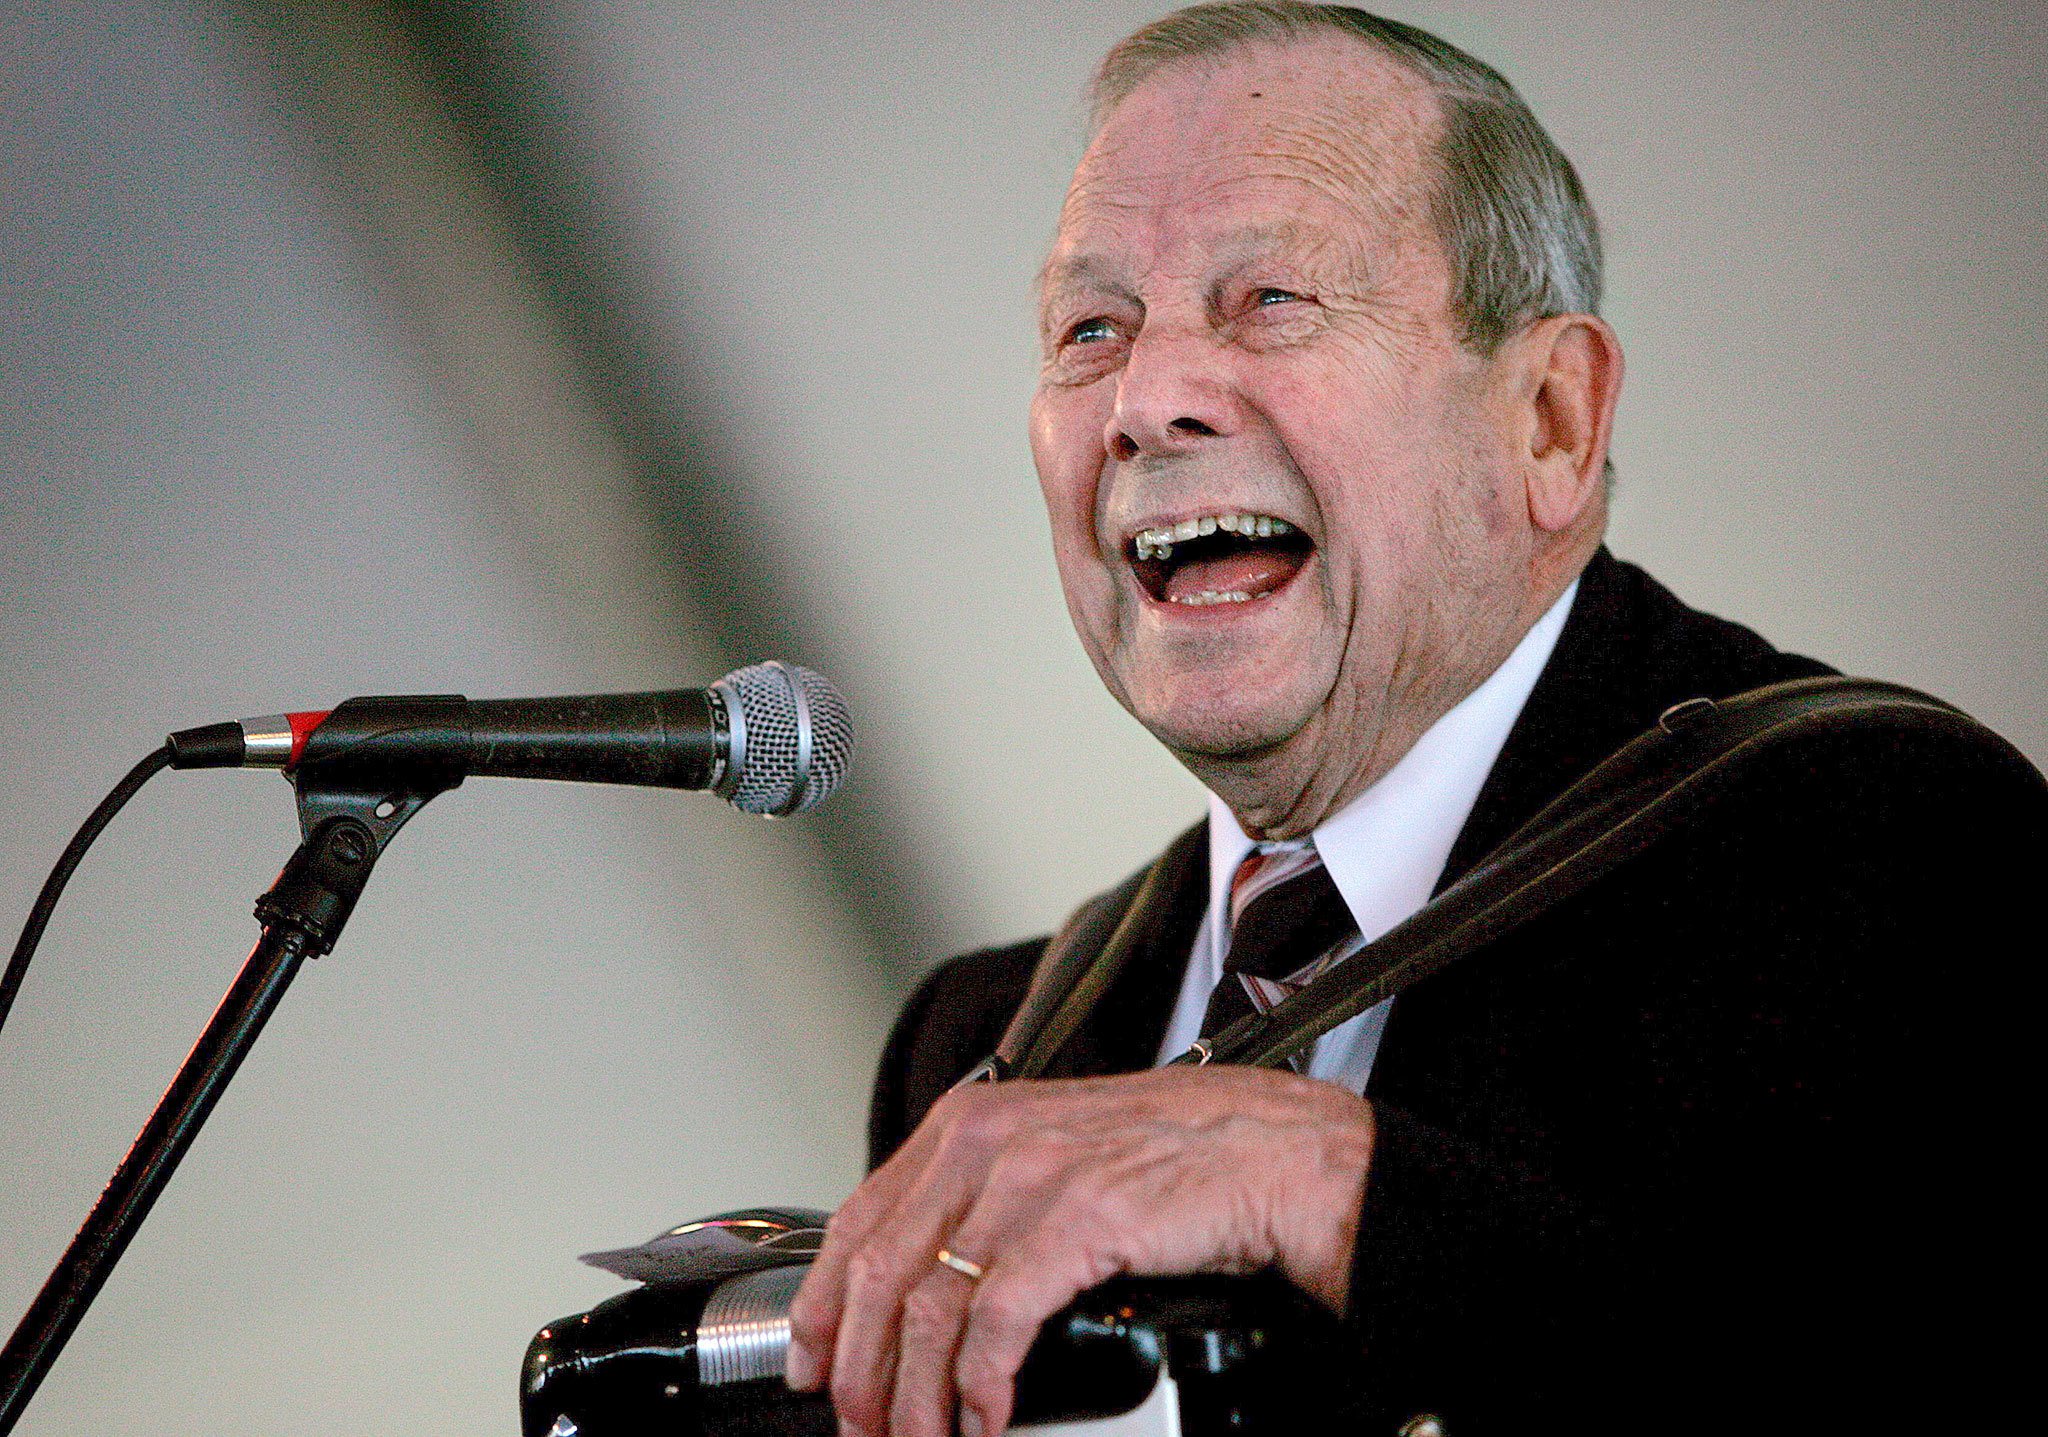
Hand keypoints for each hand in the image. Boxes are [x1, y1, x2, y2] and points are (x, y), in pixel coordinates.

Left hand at [784, 1065, 1373, 1436]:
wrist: (1282, 1152)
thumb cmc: (1183, 1158)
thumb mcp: (1058, 1155)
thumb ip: (986, 1199)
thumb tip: (925, 1282)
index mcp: (971, 1123)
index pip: (859, 1219)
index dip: (823, 1306)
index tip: (812, 1366)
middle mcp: (988, 1140)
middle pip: (881, 1273)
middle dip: (862, 1371)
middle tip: (866, 1430)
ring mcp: (1031, 1177)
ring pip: (928, 1306)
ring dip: (915, 1396)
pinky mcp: (1078, 1219)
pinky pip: (996, 1322)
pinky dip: (979, 1387)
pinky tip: (985, 1419)